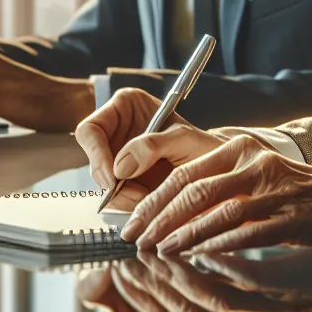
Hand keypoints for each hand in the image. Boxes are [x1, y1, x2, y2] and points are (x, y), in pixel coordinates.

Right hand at [74, 88, 229, 211]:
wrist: (220, 171)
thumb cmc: (206, 147)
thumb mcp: (184, 139)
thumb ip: (152, 145)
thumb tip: (120, 168)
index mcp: (126, 106)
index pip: (91, 130)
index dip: (96, 155)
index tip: (113, 178)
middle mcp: (118, 130)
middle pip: (93, 161)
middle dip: (113, 184)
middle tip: (138, 196)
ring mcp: (120, 157)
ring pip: (102, 184)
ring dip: (124, 198)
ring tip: (151, 199)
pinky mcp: (126, 182)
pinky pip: (115, 199)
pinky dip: (130, 205)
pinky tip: (151, 202)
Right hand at [77, 251, 311, 311]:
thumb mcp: (266, 278)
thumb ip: (224, 275)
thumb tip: (179, 252)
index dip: (143, 295)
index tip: (120, 268)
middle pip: (183, 311)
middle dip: (149, 283)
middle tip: (126, 255)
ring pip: (206, 297)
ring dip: (174, 270)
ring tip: (153, 244)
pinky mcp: (289, 290)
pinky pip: (244, 278)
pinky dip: (217, 259)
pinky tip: (200, 241)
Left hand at [122, 134, 311, 255]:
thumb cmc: (298, 194)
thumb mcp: (255, 177)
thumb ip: (218, 185)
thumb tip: (168, 211)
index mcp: (240, 147)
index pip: (183, 171)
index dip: (151, 198)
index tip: (129, 220)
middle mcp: (255, 160)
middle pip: (192, 188)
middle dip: (157, 217)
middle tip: (133, 241)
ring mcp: (274, 186)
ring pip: (214, 211)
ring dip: (181, 235)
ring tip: (157, 253)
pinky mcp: (290, 214)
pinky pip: (244, 232)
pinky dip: (216, 247)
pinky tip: (197, 260)